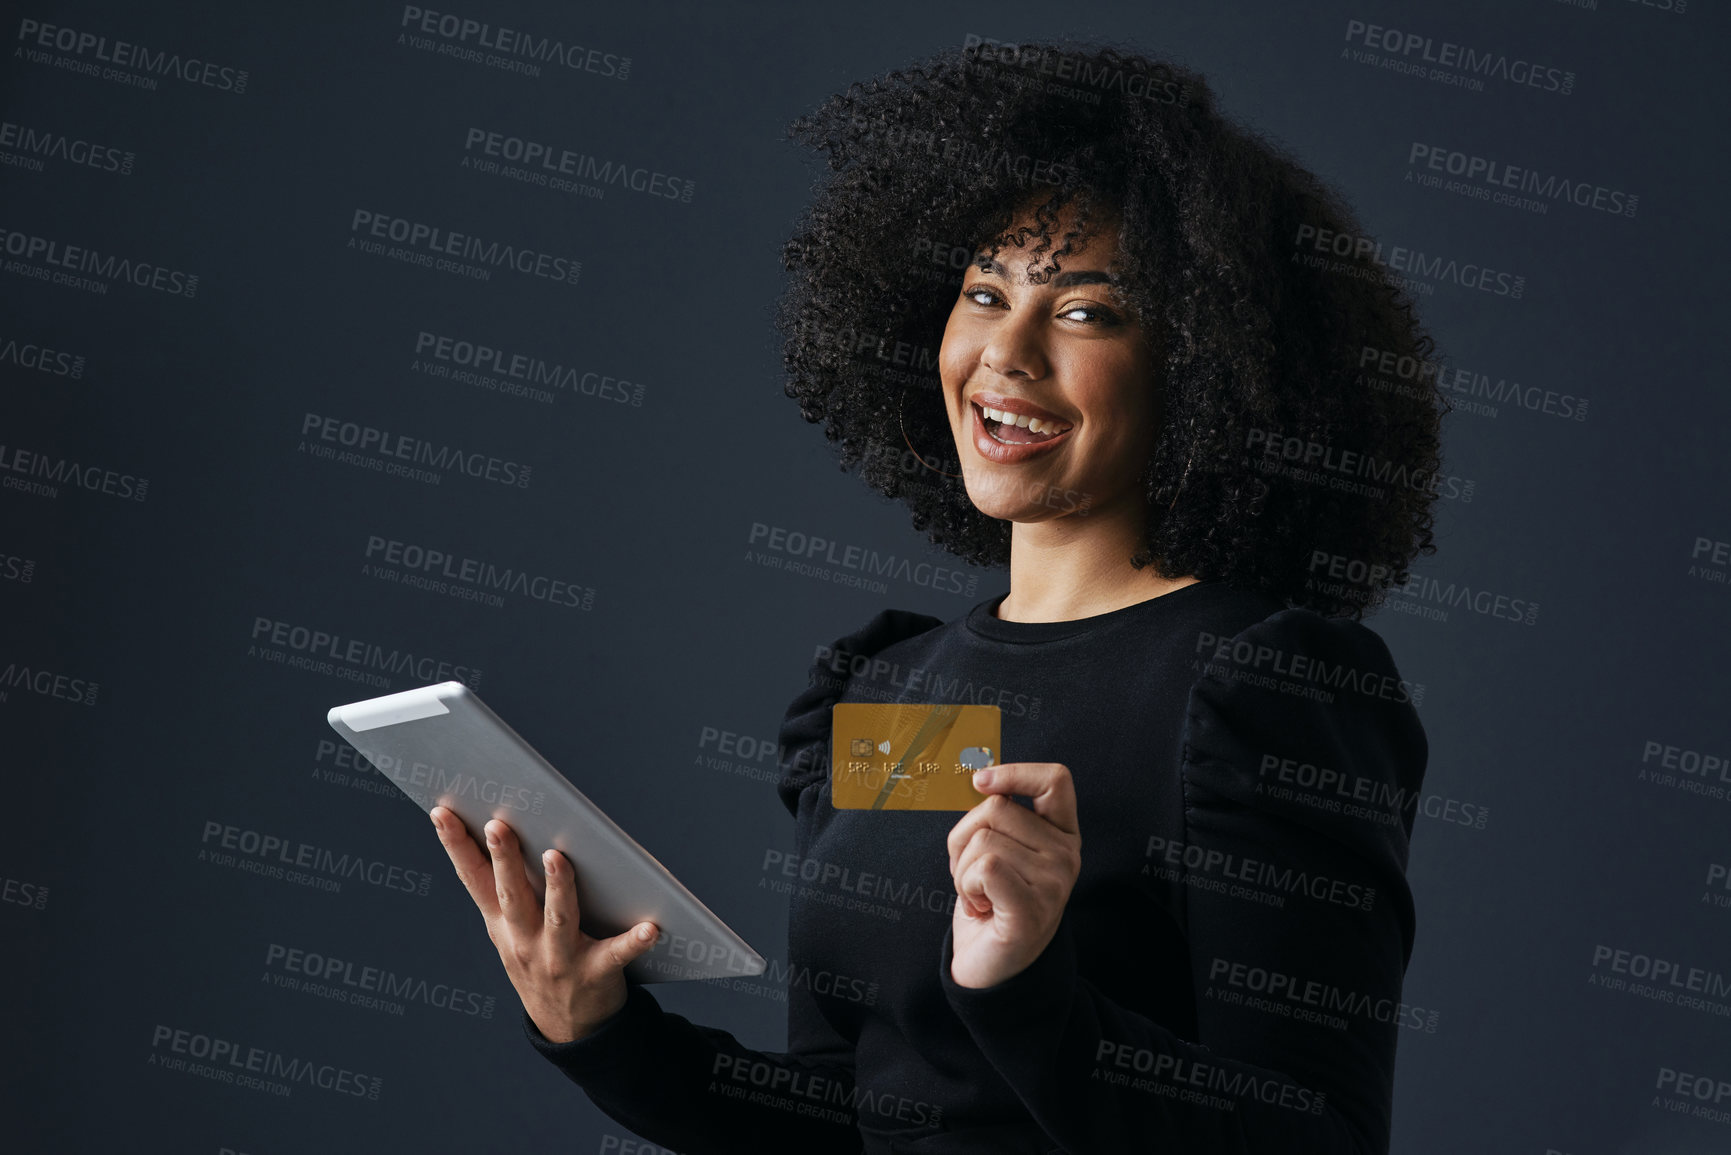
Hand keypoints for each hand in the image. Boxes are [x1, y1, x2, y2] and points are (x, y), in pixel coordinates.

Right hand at [430, 806, 660, 1042]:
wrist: (568, 1028)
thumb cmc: (540, 960)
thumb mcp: (511, 931)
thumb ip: (506, 887)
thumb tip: (501, 825)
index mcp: (502, 924)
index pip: (473, 879)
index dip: (456, 845)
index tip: (442, 812)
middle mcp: (524, 941)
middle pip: (513, 894)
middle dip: (504, 860)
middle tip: (498, 825)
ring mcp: (558, 959)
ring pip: (558, 918)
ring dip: (558, 887)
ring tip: (557, 857)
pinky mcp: (595, 973)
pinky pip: (616, 954)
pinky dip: (633, 942)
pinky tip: (651, 928)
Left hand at [944, 762, 1081, 988]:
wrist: (990, 968)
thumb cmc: (990, 903)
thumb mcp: (1001, 850)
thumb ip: (999, 817)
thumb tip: (981, 777)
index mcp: (1062, 835)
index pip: (1056, 780)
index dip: (1015, 772)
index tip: (981, 782)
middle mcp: (1067, 855)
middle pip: (996, 808)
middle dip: (965, 838)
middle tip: (973, 876)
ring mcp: (1055, 883)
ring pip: (983, 839)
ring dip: (962, 869)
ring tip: (979, 895)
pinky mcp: (1033, 909)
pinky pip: (985, 867)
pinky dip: (966, 886)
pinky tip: (980, 908)